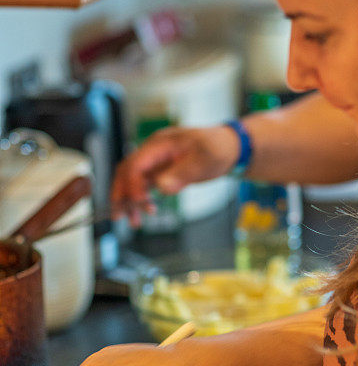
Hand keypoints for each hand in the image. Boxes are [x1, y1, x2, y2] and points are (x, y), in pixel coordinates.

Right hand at [112, 125, 239, 225]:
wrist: (229, 148)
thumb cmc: (218, 148)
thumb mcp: (204, 160)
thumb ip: (182, 173)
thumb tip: (162, 187)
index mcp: (160, 144)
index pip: (136, 164)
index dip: (133, 185)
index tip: (140, 203)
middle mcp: (153, 152)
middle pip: (126, 172)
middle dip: (121, 194)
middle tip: (120, 216)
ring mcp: (156, 162)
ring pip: (132, 181)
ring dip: (128, 200)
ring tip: (132, 221)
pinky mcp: (161, 171)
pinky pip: (143, 186)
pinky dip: (140, 199)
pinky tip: (144, 212)